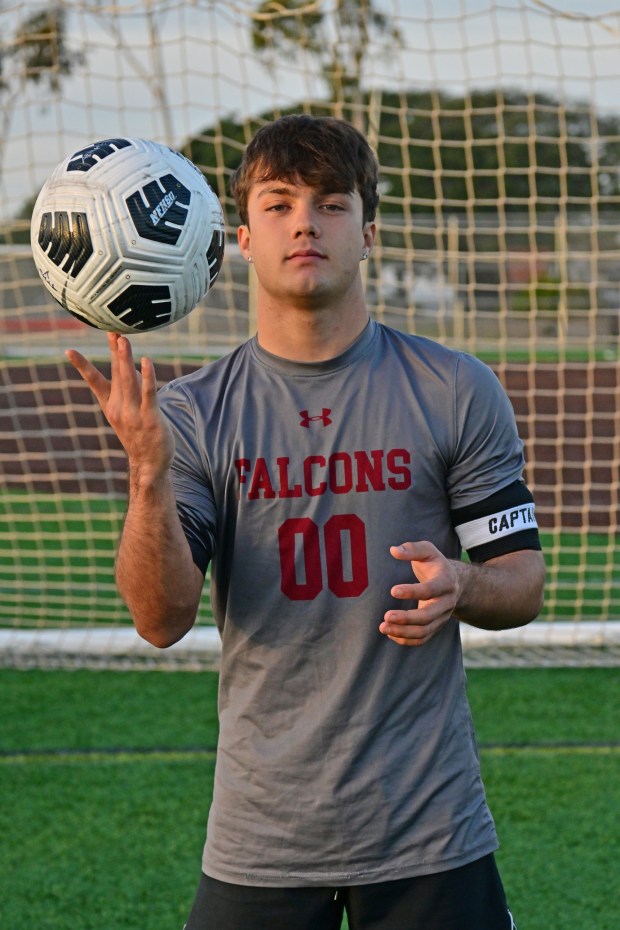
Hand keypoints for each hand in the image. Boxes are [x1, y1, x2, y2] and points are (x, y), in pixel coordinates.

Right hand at [65, 332, 174, 481]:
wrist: (149, 464)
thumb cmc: (139, 435)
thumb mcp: (127, 412)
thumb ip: (130, 388)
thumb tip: (135, 365)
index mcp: (110, 405)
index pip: (94, 381)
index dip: (82, 366)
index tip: (69, 350)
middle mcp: (119, 407)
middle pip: (116, 373)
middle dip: (114, 351)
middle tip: (112, 330)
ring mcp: (134, 413)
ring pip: (129, 380)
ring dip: (126, 358)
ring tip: (123, 339)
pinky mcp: (151, 418)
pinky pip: (148, 393)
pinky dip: (147, 376)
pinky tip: (147, 360)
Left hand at [380, 541, 461, 645]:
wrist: (454, 583)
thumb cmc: (435, 565)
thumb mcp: (427, 551)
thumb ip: (412, 549)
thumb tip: (394, 550)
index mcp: (446, 582)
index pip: (430, 590)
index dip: (412, 592)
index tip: (393, 591)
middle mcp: (446, 603)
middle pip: (428, 616)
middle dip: (407, 618)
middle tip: (386, 616)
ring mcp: (442, 618)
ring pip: (424, 631)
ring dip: (403, 632)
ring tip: (383, 627)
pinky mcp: (435, 627)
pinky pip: (422, 639)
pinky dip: (406, 640)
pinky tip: (390, 634)